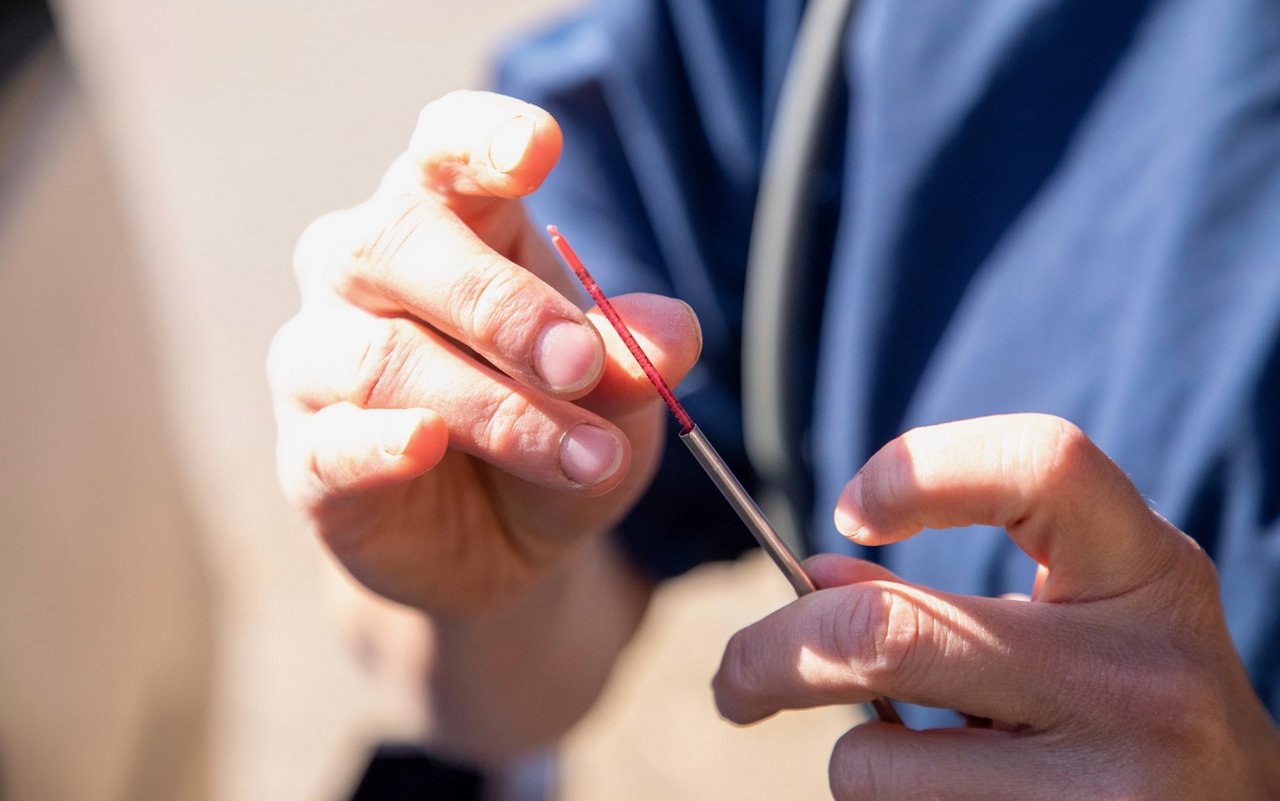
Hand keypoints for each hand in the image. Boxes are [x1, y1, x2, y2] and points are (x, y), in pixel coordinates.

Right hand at [268, 91, 699, 617]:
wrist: (504, 545)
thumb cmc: (554, 428)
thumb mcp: (613, 396)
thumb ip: (632, 359)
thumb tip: (672, 335)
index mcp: (445, 219)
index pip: (442, 149)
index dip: (481, 140)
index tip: (539, 148)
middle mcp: (361, 272)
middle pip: (399, 243)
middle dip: (500, 303)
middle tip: (581, 362)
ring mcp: (320, 361)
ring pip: (385, 359)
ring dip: (496, 409)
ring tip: (588, 457)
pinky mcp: (308, 458)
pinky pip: (331, 443)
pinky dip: (380, 445)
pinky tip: (424, 448)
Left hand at [713, 414, 1279, 799]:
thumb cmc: (1131, 698)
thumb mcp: (1075, 617)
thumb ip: (948, 591)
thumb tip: (812, 584)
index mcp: (1148, 571)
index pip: (1039, 462)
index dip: (918, 468)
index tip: (848, 512)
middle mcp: (1145, 674)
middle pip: (889, 632)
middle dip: (770, 655)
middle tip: (731, 681)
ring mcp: (1118, 788)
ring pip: (874, 764)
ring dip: (858, 761)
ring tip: (926, 762)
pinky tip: (963, 799)